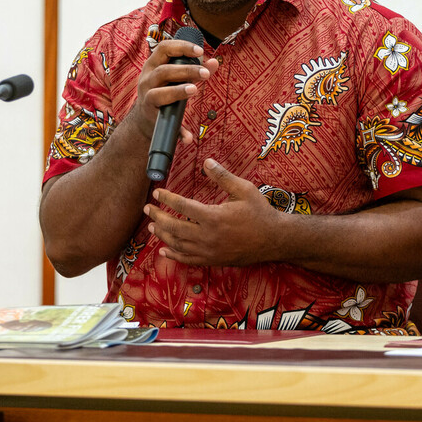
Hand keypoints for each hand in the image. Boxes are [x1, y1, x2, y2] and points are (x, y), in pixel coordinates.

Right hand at [126, 38, 219, 141]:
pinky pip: (165, 124)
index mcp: (153, 65)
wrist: (145, 119)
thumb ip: (196, 69)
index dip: (181, 47)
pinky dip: (179, 132)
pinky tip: (189, 136)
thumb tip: (214, 62)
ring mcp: (147, 99)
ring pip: (158, 94)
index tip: (200, 51)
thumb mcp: (176, 76)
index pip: (164, 48)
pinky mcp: (152, 119)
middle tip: (206, 74)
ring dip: (178, 91)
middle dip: (186, 70)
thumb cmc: (165, 90)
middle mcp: (147, 80)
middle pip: (164, 71)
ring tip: (194, 90)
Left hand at [144, 159, 284, 266]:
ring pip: (177, 245)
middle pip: (174, 227)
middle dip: (158, 217)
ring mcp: (209, 251)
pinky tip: (164, 251)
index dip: (167, 198)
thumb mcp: (244, 190)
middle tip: (148, 209)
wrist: (273, 240)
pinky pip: (188, 260)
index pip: (182, 206)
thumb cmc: (260, 212)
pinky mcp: (212, 260)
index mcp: (213, 217)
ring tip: (152, 226)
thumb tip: (206, 161)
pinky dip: (173, 256)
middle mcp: (207, 236)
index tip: (157, 192)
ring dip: (162, 235)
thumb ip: (223, 176)